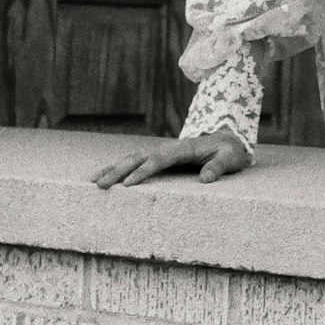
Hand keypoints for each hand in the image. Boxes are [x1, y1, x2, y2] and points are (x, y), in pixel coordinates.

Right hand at [91, 130, 249, 188]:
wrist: (228, 139)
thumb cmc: (230, 151)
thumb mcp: (230, 158)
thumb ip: (219, 166)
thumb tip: (206, 179)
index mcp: (185, 148)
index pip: (160, 159)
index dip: (144, 171)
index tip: (127, 184)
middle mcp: (169, 147)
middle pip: (140, 156)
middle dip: (119, 170)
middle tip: (100, 185)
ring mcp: (163, 151)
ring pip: (133, 157)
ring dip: (114, 168)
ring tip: (94, 182)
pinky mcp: (160, 157)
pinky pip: (136, 161)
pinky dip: (119, 167)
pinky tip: (105, 177)